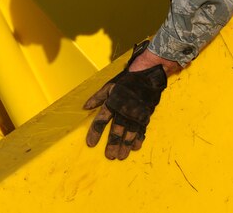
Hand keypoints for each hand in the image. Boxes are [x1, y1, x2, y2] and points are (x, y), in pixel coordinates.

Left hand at [84, 41, 166, 159]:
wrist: (147, 75)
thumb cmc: (127, 81)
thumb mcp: (109, 86)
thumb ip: (97, 97)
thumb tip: (85, 106)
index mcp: (113, 102)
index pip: (101, 120)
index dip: (95, 133)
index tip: (91, 144)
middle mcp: (123, 110)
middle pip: (116, 130)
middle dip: (112, 144)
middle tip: (110, 156)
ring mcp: (136, 114)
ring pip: (130, 133)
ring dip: (125, 146)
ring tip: (121, 156)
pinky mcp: (145, 115)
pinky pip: (141, 130)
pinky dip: (139, 139)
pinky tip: (136, 147)